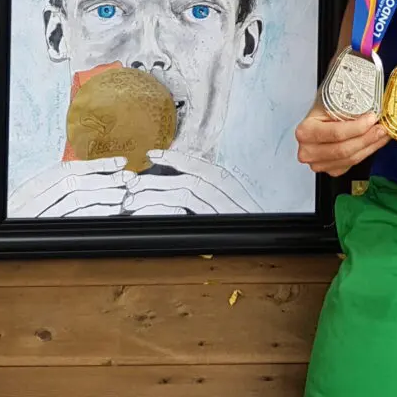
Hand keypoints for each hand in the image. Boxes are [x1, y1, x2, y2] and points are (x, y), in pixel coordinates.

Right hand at [7, 157, 134, 217]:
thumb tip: (92, 172)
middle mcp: (32, 200)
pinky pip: (74, 222)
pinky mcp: (45, 232)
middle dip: (107, 181)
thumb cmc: (17, 212)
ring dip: (105, 198)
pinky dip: (96, 216)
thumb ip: (57, 183)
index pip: (69, 169)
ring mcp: (38, 218)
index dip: (97, 165)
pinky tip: (112, 212)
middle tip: (129, 178)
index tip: (119, 162)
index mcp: (32, 185)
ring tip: (125, 194)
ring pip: (77, 202)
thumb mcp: (33, 194)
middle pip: (76, 185)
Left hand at [122, 149, 261, 214]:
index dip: (175, 158)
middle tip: (132, 183)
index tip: (153, 154)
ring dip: (154, 195)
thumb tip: (179, 184)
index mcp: (231, 185)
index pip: (200, 166)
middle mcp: (229, 194)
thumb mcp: (229, 203)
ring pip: (184, 193)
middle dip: (157, 179)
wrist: (264, 242)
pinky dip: (163, 210)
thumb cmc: (245, 223)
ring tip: (133, 200)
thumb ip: (209, 193)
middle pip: (188, 179)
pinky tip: (147, 212)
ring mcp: (223, 210)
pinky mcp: (215, 224)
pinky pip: (184, 213)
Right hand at [295, 96, 388, 176]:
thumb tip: (373, 109)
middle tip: (382, 128)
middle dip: (368, 138)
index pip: (336, 133)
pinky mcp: (330, 170)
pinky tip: (374, 143)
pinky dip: (366, 153)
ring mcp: (318, 163)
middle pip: (344, 149)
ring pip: (351, 159)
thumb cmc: (322, 111)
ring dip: (371, 146)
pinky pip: (352, 164)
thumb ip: (347, 107)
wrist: (316, 122)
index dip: (358, 128)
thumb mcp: (329, 103)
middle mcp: (308, 150)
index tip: (372, 119)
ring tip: (381, 135)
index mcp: (306, 131)